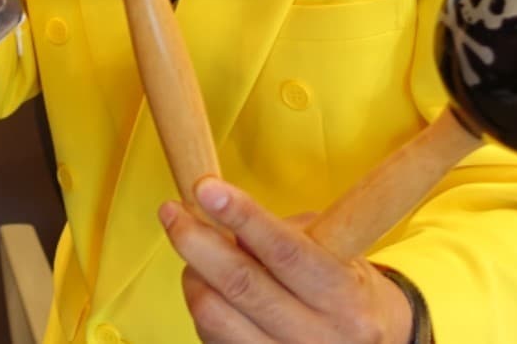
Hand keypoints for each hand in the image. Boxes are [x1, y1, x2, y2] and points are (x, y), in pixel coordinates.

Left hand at [160, 178, 414, 343]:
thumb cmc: (342, 286)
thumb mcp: (334, 252)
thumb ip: (282, 235)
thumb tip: (221, 218)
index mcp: (345, 296)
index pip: (286, 252)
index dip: (243, 217)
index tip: (205, 187)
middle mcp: (321, 337)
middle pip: (242, 286)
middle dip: (196, 242)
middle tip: (171, 211)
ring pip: (215, 317)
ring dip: (194, 276)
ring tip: (194, 252)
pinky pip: (212, 339)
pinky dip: (201, 306)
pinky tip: (208, 287)